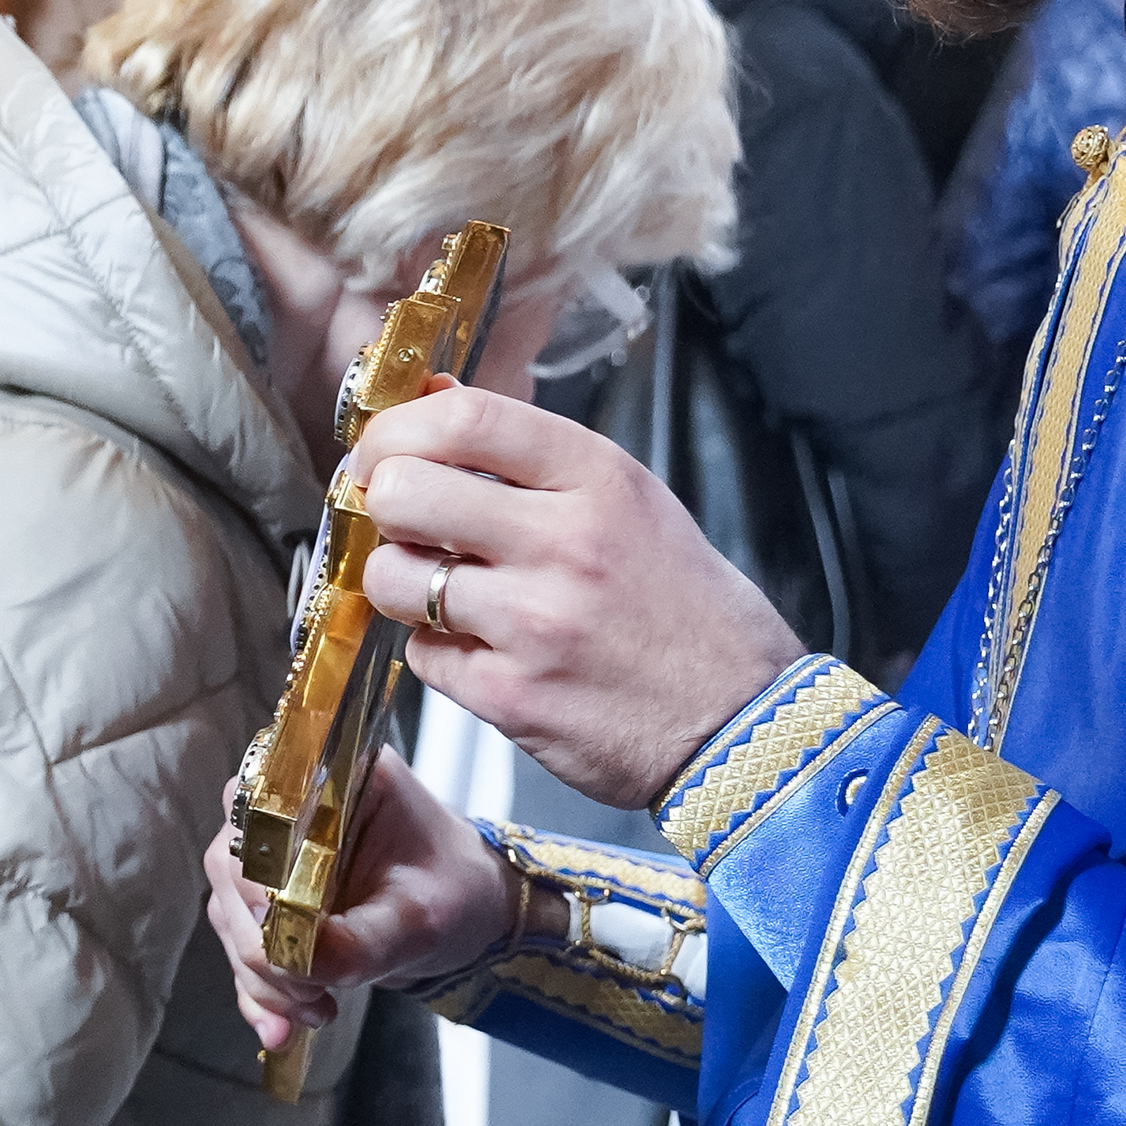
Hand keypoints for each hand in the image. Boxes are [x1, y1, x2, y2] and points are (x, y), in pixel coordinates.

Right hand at [202, 750, 518, 1049]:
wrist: (472, 918)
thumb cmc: (458, 895)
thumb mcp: (420, 919)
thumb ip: (360, 941)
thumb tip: (291, 962)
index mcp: (331, 781)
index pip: (259, 814)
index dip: (256, 876)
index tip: (280, 934)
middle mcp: (289, 809)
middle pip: (232, 869)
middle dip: (261, 944)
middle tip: (308, 993)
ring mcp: (274, 855)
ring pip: (231, 915)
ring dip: (263, 976)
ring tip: (314, 1013)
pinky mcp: (270, 900)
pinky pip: (244, 945)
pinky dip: (259, 992)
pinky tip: (282, 1029)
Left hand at [355, 386, 806, 810]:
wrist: (743, 726)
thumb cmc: (686, 611)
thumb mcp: (633, 503)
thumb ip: (533, 458)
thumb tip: (433, 399)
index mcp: (598, 480)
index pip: (463, 416)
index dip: (397, 427)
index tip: (383, 448)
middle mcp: (564, 544)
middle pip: (404, 492)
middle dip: (382, 503)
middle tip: (399, 520)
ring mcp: (533, 624)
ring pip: (393, 577)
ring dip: (399, 581)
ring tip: (438, 590)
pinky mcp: (509, 697)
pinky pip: (422, 653)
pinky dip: (436, 649)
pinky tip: (480, 648)